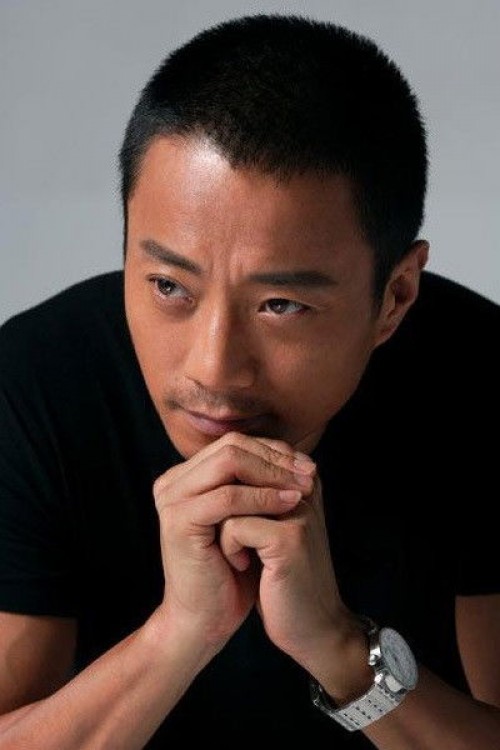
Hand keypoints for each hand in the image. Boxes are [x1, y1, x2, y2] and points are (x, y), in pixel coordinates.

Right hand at [152, 432, 314, 652]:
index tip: (309, 466)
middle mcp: (172, 482)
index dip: (274, 450)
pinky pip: (227, 496)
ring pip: (229, 462)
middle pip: (232, 446)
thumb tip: (295, 451)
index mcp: (186, 477)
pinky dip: (262, 497)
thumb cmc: (231, 571)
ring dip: (273, 473)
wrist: (207, 618)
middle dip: (275, 457)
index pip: (235, 443)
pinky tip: (289, 504)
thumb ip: (257, 484)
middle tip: (309, 473)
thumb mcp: (247, 519)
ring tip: (303, 488)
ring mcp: (171, 498)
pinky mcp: (178, 520)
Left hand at [219, 438, 354, 674]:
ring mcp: (299, 509)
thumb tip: (210, 463)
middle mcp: (304, 484)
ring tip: (237, 552)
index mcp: (301, 477)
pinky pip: (234, 526)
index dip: (224, 487)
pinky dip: (229, 549)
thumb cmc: (282, 576)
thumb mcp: (268, 525)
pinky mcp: (289, 537)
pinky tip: (243, 566)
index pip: (245, 452)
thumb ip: (251, 492)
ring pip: (230, 497)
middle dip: (220, 504)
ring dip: (222, 528)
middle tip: (224, 535)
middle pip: (237, 467)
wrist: (311, 627)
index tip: (227, 522)